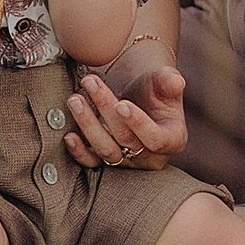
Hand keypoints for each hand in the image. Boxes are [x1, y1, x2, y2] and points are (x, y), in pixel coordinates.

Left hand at [63, 61, 187, 169]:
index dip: (138, 123)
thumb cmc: (156, 91)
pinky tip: (69, 135)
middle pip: (126, 139)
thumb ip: (170, 81)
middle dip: (105, 109)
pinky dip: (79, 152)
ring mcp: (128, 162)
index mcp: (172, 139)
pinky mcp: (108, 162)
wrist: (140, 98)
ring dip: (88, 125)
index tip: (121, 104)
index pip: (156, 138)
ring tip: (75, 99)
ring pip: (106, 151)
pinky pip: (93, 163)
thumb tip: (175, 81)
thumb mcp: (166, 83)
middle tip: (89, 82)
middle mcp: (150, 156)